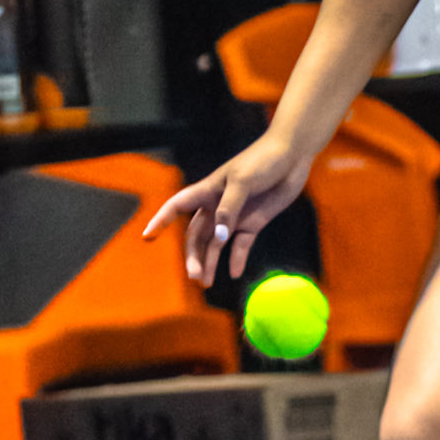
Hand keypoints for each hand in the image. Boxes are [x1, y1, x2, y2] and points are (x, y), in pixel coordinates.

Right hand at [143, 133, 312, 285]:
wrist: (292, 156)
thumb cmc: (262, 161)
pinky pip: (241, 245)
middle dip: (192, 256)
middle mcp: (217, 206)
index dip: (161, 220)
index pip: (177, 206)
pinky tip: (234, 273)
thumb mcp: (243, 182)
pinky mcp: (253, 222)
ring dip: (209, 262)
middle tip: (194, 277)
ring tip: (205, 283)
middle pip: (196, 235)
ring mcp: (235, 216)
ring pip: (215, 244)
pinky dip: (237, 259)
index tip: (147, 237)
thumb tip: (219, 238)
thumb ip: (229, 209)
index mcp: (208, 191)